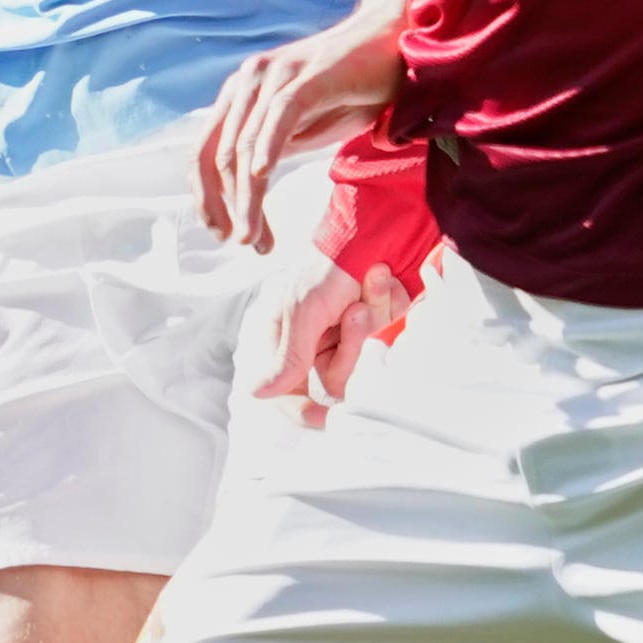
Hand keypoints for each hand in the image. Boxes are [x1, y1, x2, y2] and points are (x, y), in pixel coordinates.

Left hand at [195, 12, 404, 248]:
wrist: (393, 42)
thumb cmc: (350, 89)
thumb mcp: (303, 129)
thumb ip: (272, 150)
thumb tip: (248, 192)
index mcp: (239, 95)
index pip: (205, 152)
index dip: (207, 197)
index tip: (222, 233)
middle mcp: (247, 82)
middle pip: (220, 155)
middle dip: (228, 207)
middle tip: (246, 243)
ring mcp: (275, 76)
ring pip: (247, 145)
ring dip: (247, 197)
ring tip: (256, 235)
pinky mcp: (306, 76)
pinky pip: (279, 116)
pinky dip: (267, 148)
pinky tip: (262, 177)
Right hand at [254, 259, 410, 424]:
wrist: (376, 225)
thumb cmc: (330, 262)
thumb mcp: (303, 310)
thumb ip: (287, 356)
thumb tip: (256, 393)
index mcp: (284, 333)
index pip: (285, 389)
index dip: (302, 408)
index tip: (324, 418)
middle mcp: (313, 336)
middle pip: (333, 378)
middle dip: (349, 344)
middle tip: (353, 311)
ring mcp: (345, 329)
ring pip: (362, 356)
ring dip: (370, 316)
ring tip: (370, 281)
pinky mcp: (375, 318)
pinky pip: (386, 331)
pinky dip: (387, 302)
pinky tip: (382, 277)